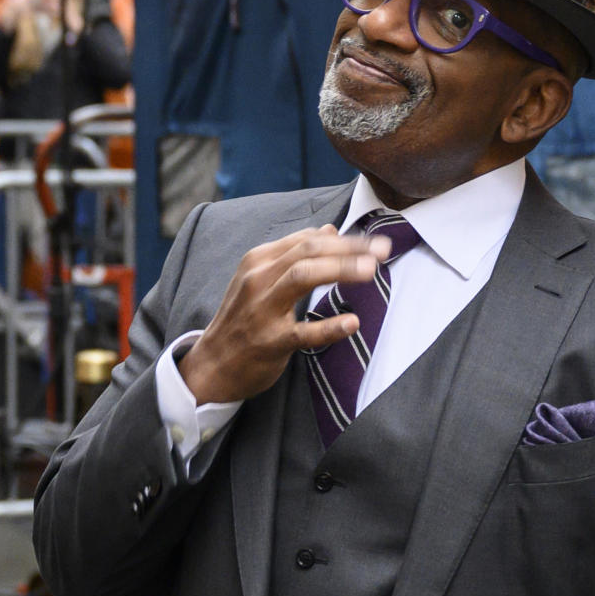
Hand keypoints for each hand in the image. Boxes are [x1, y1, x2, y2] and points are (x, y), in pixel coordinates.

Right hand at [182, 225, 391, 403]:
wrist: (212, 364)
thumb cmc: (243, 319)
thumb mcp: (261, 279)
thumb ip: (294, 255)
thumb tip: (330, 230)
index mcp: (259, 260)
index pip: (307, 239)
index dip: (344, 238)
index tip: (373, 241)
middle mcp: (258, 279)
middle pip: (308, 252)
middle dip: (349, 248)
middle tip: (383, 250)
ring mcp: (262, 310)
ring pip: (303, 277)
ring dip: (340, 269)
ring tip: (371, 270)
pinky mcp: (269, 342)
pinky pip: (302, 332)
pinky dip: (329, 327)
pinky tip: (352, 323)